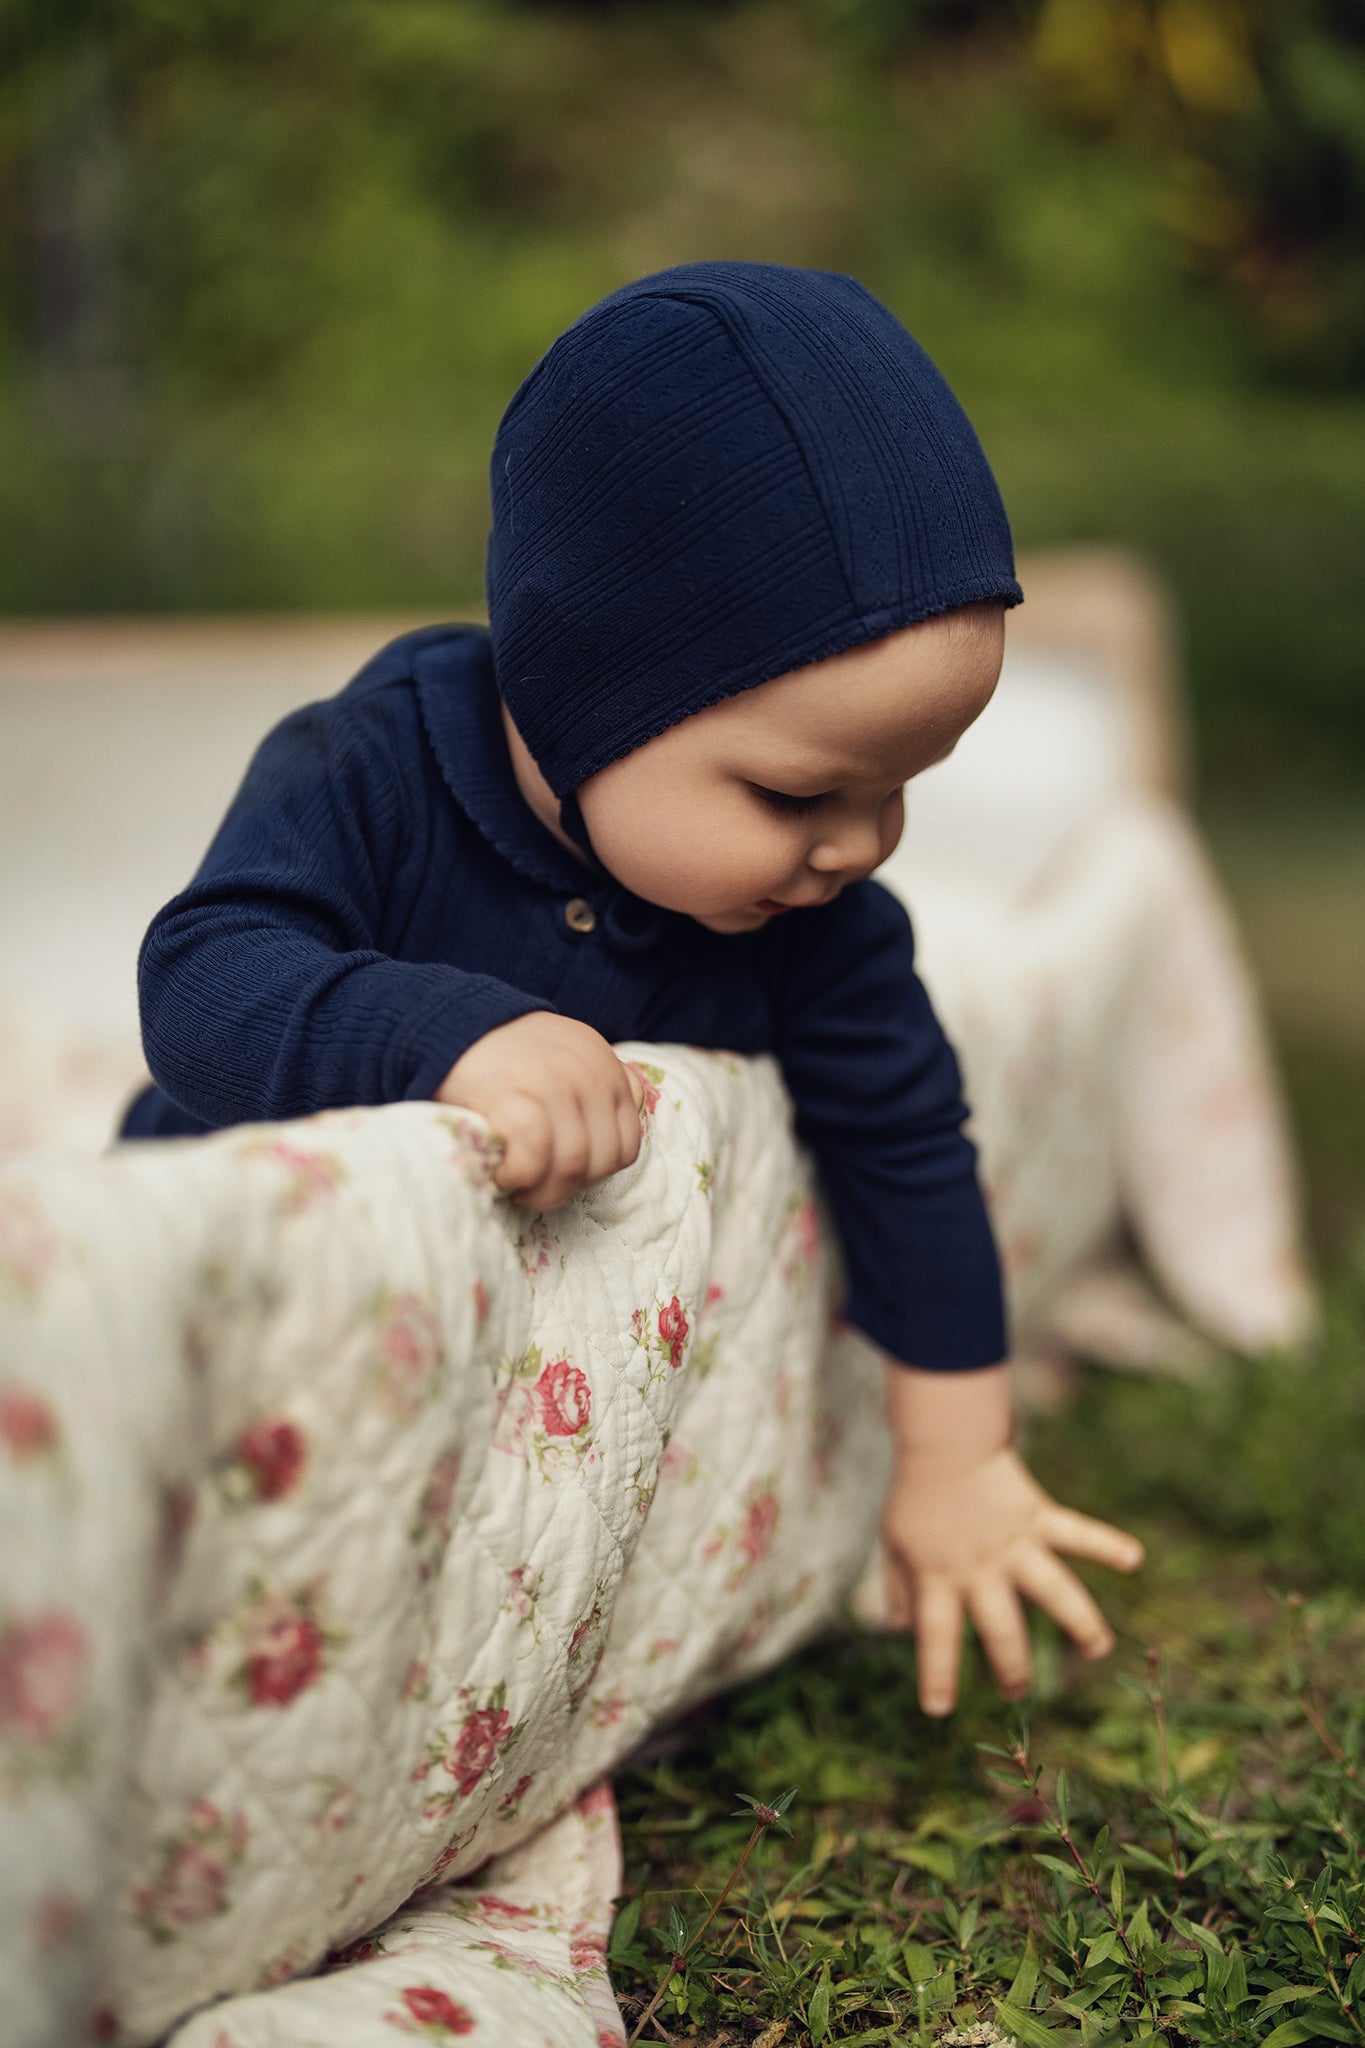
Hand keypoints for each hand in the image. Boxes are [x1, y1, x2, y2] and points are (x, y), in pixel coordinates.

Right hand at [437, 1013, 645, 1209]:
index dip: (596, 1171)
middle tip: (536, 1186)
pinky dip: (517, 1177)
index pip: (628, 1145)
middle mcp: (589, 1075)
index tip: (563, 1174)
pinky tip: (501, 1172)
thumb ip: (600, 1085)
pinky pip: (534, 1161)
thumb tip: (621, 1125)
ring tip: (518, 1185)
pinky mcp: (515, 1100)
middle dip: (568, 1186)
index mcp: (605, 1066)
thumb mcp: (570, 1052)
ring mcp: (555, 1086)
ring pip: (572, 1166)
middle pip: (601, 1162)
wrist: (451, 1021)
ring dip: (542, 1190)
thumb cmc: (506, 1052)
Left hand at [881, 1367, 1142, 1714]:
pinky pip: (1076, 1532)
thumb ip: (899, 1586)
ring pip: (1052, 1590)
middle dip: (1012, 1668)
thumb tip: (897, 1627)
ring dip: (1079, 1622)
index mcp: (940, 1577)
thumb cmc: (916, 1494)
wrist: (943, 1443)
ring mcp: (1013, 1545)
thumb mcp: (894, 1543)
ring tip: (1098, 1650)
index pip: (936, 1637)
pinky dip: (1106, 1542)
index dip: (937, 1675)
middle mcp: (981, 1569)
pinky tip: (1133, 1557)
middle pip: (1001, 1629)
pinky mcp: (1037, 1517)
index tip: (939, 1710)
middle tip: (1016, 1694)